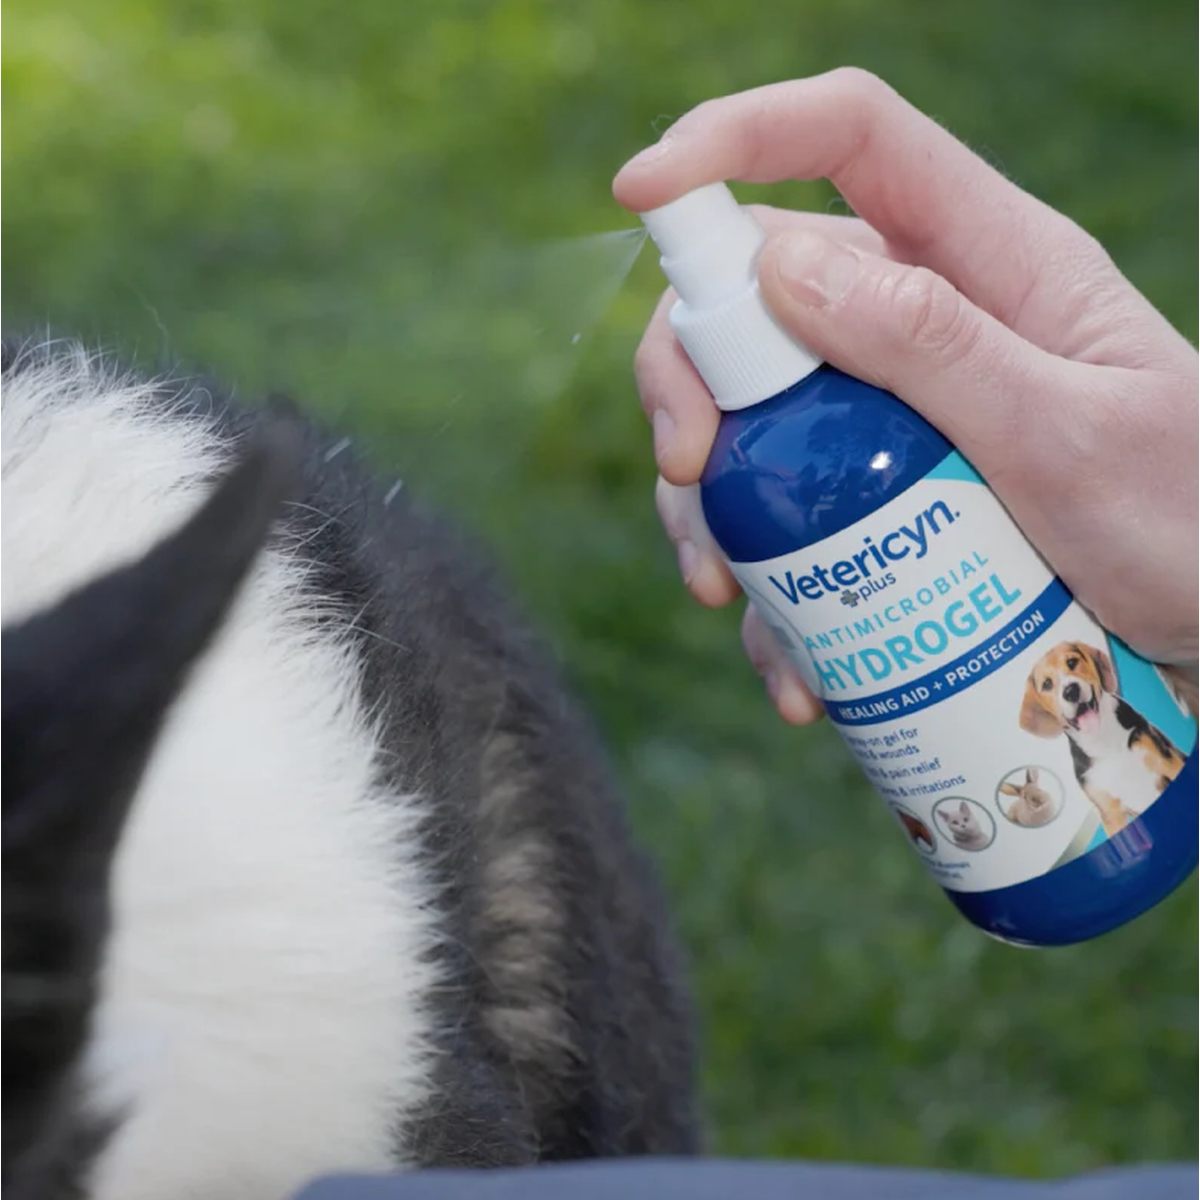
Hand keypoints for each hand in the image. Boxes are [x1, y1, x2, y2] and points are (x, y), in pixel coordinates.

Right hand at [614, 68, 1198, 722]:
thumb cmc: (1185, 524)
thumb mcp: (1071, 434)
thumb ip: (937, 343)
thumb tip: (780, 265)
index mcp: (988, 258)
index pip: (848, 137)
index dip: (735, 136)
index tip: (640, 193)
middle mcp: (922, 319)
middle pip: (754, 290)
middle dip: (689, 374)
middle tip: (688, 473)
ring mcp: (890, 411)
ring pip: (748, 417)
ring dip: (710, 506)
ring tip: (727, 600)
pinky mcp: (877, 496)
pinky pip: (785, 518)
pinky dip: (763, 588)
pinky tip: (791, 664)